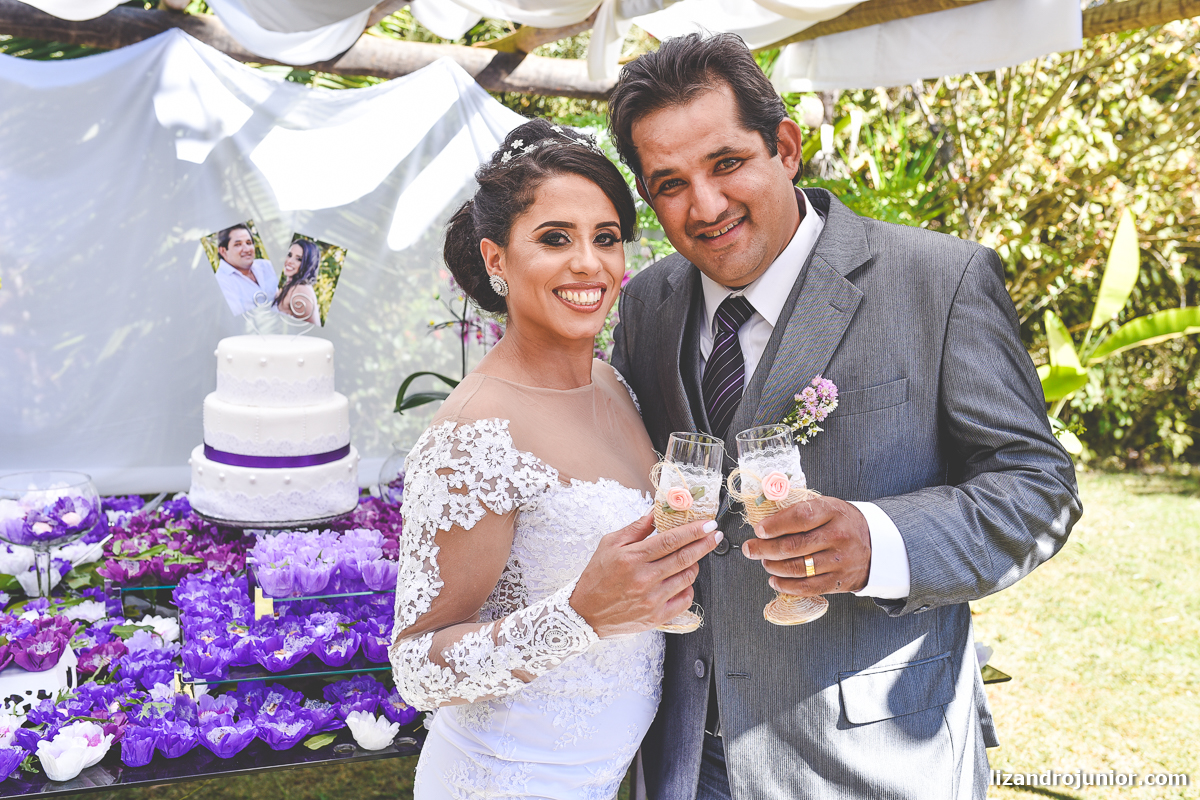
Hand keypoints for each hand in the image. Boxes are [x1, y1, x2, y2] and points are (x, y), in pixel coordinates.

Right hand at [570, 513, 721, 637]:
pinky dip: (688, 587)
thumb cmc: (596, 577)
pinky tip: (682, 580)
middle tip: (715, 534)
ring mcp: (652, 600)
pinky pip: (684, 600)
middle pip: (684, 557)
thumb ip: (637, 527)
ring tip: (692, 557)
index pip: (671, 540)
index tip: (708, 524)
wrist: (585, 613)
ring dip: (695, 564)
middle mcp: (644, 579)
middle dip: (705, 543)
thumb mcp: (610, 544)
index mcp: (632, 558)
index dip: (694, 530)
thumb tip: (656, 511)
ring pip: (687, 577)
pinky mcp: (656, 616)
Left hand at [741, 497, 870, 595]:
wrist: (876, 544)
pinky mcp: (839, 581)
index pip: (799, 517)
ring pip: (797, 568)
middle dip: (765, 548)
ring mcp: (839, 560)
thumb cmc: (843, 523)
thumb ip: (801, 511)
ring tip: (764, 561)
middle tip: (751, 548)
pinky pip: (807, 587)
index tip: (759, 530)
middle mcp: (837, 536)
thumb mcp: (827, 506)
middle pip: (793, 545)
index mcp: (832, 512)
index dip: (775, 525)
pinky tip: (775, 580)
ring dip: (773, 566)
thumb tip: (766, 520)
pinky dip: (786, 586)